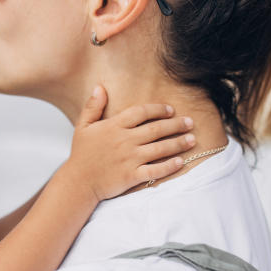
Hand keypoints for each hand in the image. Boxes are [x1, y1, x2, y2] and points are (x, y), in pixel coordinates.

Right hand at [60, 85, 194, 201]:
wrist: (78, 182)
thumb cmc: (81, 154)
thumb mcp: (83, 126)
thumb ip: (92, 106)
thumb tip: (100, 87)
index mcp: (114, 126)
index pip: (141, 112)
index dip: (158, 109)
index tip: (170, 110)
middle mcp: (124, 141)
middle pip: (156, 129)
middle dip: (176, 124)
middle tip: (190, 122)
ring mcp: (129, 159)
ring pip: (160, 149)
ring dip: (178, 143)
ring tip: (192, 139)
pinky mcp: (132, 176)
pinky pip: (155, 171)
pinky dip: (169, 166)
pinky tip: (181, 162)